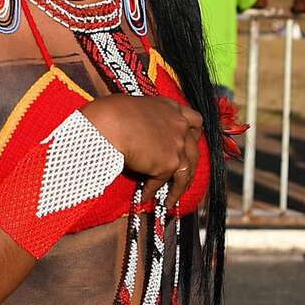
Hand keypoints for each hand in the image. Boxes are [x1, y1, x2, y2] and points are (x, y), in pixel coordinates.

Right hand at [81, 95, 200, 185]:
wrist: (110, 124)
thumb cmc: (111, 112)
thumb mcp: (133, 106)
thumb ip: (143, 118)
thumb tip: (132, 129)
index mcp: (170, 108)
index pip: (194, 120)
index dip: (192, 133)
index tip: (189, 141)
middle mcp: (179, 125)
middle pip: (194, 150)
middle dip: (190, 165)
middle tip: (183, 176)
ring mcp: (177, 145)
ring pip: (186, 171)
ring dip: (179, 187)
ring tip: (171, 198)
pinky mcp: (169, 163)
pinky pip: (162, 183)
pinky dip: (153, 191)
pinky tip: (145, 197)